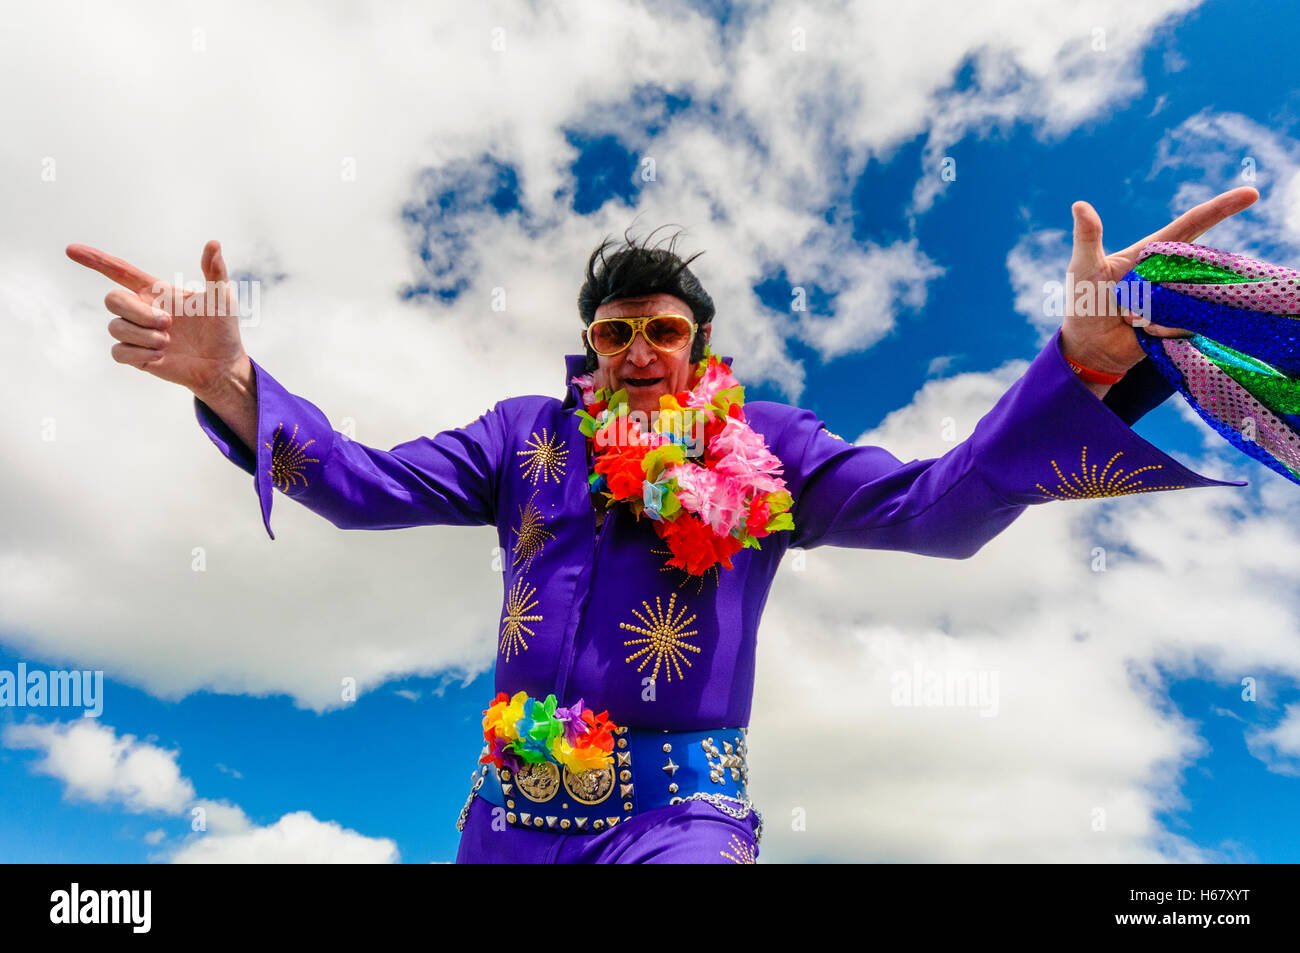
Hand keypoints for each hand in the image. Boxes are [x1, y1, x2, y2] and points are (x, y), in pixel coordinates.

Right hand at [66, 239, 250, 401]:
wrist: (223, 365)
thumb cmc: (223, 329)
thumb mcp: (221, 298)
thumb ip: (214, 271)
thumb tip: (213, 244)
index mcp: (156, 292)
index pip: (119, 271)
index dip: (95, 260)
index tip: (71, 250)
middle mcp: (142, 310)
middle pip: (111, 299)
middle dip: (137, 312)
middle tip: (168, 324)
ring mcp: (137, 334)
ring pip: (114, 327)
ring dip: (143, 335)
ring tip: (168, 342)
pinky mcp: (136, 356)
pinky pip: (118, 351)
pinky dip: (139, 353)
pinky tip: (161, 356)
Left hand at [1062, 186, 1259, 375]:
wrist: (1089, 348)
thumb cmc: (1083, 304)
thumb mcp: (1083, 268)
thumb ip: (1087, 237)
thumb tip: (1079, 204)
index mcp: (1153, 252)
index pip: (1192, 225)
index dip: (1222, 209)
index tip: (1251, 194)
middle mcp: (1172, 271)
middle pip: (1200, 263)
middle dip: (1181, 280)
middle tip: (1134, 298)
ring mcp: (1180, 296)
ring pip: (1195, 295)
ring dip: (1160, 308)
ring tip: (1130, 314)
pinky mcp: (1183, 322)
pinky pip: (1186, 322)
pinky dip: (1162, 326)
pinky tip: (1142, 329)